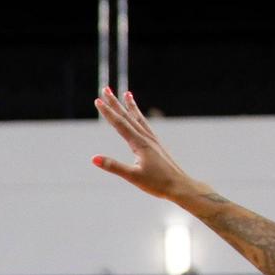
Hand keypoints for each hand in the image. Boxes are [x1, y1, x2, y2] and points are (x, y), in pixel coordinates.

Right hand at [92, 86, 204, 202]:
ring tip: (126, 94)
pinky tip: (138, 116)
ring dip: (130, 106)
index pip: (120, 124)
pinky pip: (145, 126)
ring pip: (138, 118)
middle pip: (127, 116)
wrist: (180, 186)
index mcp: (139, 144)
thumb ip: (113, 166)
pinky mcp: (156, 145)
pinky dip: (139, 117)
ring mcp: (152, 140)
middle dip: (115, 103)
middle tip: (106, 89)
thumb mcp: (132, 176)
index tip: (98, 101)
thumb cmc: (157, 183)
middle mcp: (146, 138)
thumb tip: (94, 159)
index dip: (108, 112)